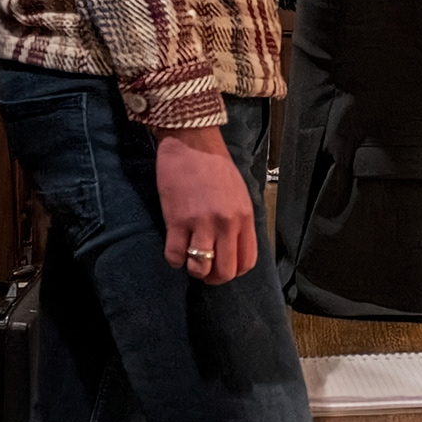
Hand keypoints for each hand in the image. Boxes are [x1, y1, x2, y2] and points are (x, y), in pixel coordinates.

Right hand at [156, 128, 257, 282]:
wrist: (192, 144)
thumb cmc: (216, 166)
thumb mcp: (240, 194)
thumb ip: (239, 221)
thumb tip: (234, 245)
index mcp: (244, 218)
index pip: (247, 261)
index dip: (235, 272)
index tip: (224, 268)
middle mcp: (226, 224)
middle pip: (225, 271)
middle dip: (214, 278)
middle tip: (205, 271)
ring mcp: (201, 224)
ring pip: (200, 268)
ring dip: (194, 270)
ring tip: (189, 261)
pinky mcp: (177, 220)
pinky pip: (175, 255)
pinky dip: (174, 259)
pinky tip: (175, 250)